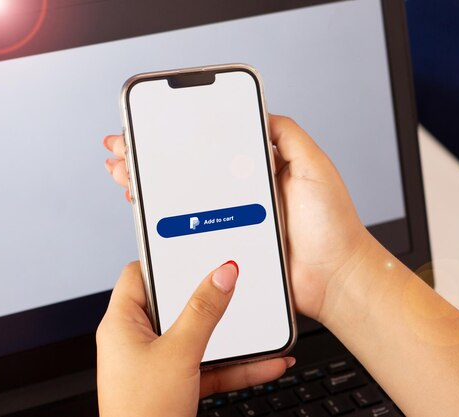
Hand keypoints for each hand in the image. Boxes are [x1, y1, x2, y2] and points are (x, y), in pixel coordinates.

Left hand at [96, 262, 293, 416]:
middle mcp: (138, 341)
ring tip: (260, 325)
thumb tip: (221, 274)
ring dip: (233, 337)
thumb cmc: (141, 414)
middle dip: (212, 299)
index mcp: (122, 324)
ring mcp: (159, 363)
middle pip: (177, 305)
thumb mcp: (179, 353)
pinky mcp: (178, 384)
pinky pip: (211, 366)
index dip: (166, 260)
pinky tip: (267, 363)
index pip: (139, 274)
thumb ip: (204, 312)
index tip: (196, 250)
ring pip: (200, 338)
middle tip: (234, 282)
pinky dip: (238, 366)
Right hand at [103, 115, 373, 322]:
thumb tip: (260, 112)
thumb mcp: (315, 167)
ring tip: (126, 176)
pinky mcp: (230, 250)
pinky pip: (193, 236)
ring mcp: (235, 224)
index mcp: (261, 173)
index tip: (153, 129)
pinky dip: (167, 225)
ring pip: (185, 203)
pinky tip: (147, 213)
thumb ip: (288, 136)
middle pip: (190, 173)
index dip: (181, 137)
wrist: (335, 278)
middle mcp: (244, 197)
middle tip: (123, 150)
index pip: (213, 148)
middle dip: (153, 160)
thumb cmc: (332, 227)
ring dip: (152, 189)